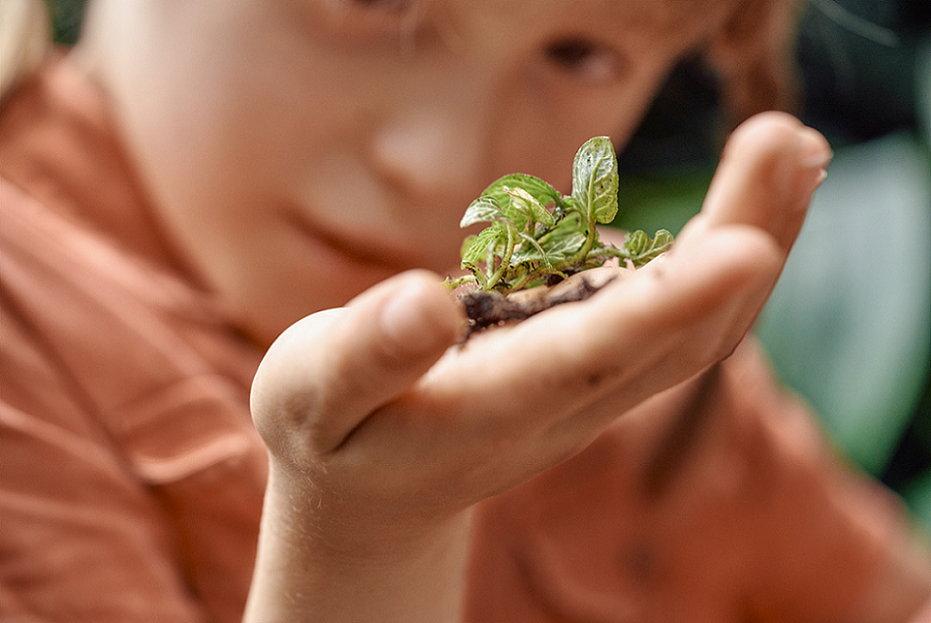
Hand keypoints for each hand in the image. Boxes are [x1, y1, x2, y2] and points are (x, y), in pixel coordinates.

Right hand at [245, 112, 831, 620]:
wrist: (373, 494)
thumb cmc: (332, 434)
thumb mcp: (313, 396)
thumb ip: (365, 355)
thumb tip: (422, 298)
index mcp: (488, 409)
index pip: (589, 361)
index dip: (668, 308)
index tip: (745, 247)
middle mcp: (561, 407)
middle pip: (678, 341)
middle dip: (743, 241)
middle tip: (786, 145)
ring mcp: (589, 394)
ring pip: (697, 335)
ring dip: (753, 243)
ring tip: (791, 154)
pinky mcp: (593, 372)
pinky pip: (678, 324)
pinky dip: (723, 261)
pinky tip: (748, 206)